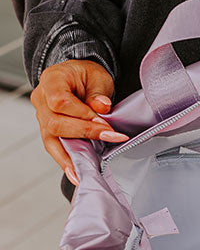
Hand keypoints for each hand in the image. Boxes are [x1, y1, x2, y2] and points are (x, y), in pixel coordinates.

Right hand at [30, 59, 128, 185]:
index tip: (105, 123)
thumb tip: (102, 107)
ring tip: (85, 171)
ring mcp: (42, 117)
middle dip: (84, 133)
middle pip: (55, 123)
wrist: (77, 78)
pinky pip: (54, 148)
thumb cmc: (86, 76)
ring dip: (71, 156)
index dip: (82, 115)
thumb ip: (98, 92)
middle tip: (109, 137)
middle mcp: (41, 99)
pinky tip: (76, 174)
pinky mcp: (48, 131)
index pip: (60, 102)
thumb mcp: (97, 76)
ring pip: (51, 140)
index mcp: (51, 80)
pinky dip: (66, 162)